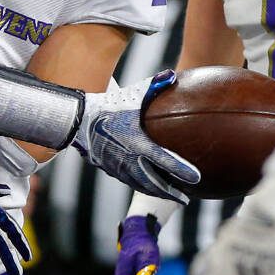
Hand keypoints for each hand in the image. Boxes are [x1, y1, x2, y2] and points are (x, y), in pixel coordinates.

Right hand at [77, 71, 199, 202]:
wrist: (77, 119)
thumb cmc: (108, 105)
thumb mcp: (132, 94)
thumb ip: (154, 86)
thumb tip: (174, 75)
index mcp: (138, 142)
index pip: (164, 159)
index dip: (181, 170)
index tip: (197, 179)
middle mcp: (128, 158)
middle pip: (154, 182)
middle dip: (171, 193)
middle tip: (186, 199)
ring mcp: (117, 166)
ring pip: (141, 185)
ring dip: (156, 193)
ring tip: (171, 198)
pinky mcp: (109, 168)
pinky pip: (129, 181)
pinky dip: (142, 187)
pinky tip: (148, 187)